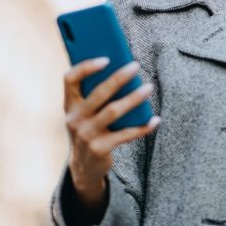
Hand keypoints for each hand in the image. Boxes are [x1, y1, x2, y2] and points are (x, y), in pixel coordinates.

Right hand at [62, 58, 159, 211]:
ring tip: (149, 87)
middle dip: (118, 78)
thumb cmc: (89, 129)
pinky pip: (126, 134)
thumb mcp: (84, 113)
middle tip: (136, 66)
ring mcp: (87, 134)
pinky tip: (155, 119)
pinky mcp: (100, 148)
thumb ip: (95, 94)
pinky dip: (143, 127)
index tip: (106, 59)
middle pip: (98, 93)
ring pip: (114, 111)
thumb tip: (124, 72)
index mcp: (69, 104)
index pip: (70, 79)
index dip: (86, 67)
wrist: (84, 166)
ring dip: (134, 98)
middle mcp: (75, 118)